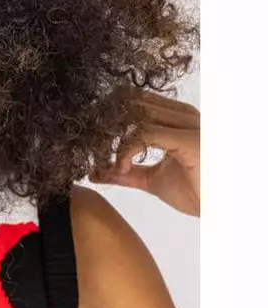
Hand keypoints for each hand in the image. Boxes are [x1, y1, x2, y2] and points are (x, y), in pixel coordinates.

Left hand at [90, 92, 199, 216]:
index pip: (134, 99)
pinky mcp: (186, 139)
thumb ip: (125, 172)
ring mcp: (186, 124)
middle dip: (104, 121)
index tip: (91, 136)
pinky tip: (122, 166)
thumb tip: (96, 171)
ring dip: (112, 136)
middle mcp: (182, 114)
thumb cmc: (195, 191)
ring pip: (135, 114)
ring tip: (104, 159)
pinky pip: (144, 134)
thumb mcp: (151, 180)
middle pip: (131, 100)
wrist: (218, 207)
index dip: (107, 114)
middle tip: (90, 145)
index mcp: (176, 117)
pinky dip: (125, 150)